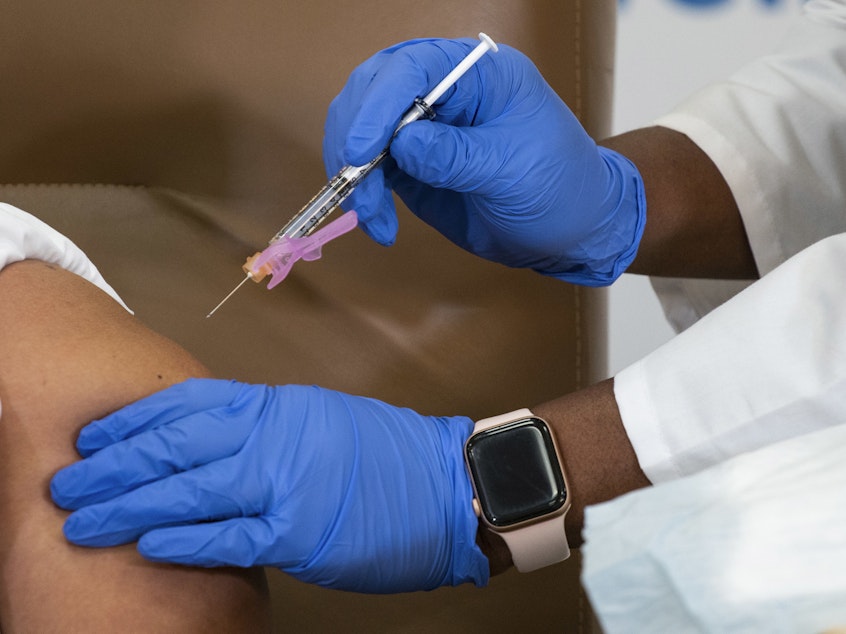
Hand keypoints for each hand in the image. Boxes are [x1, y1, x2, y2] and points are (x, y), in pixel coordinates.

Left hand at [50, 379, 488, 592]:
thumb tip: (212, 440)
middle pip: (175, 446)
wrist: (444, 484)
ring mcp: (284, 483)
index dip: (134, 420)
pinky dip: (184, 538)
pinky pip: (228, 535)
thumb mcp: (319, 418)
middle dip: (114, 465)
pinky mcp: (299, 531)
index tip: (96, 435)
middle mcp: (273, 437)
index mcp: (276, 407)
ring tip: (84, 517)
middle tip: (70, 481)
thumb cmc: (387, 453)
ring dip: (129, 505)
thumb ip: (264, 426)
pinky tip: (148, 542)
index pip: (187, 403)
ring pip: (189, 490)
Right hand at [323, 38, 644, 285]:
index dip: (380, 104)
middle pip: (373, 90)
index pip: (413, 67)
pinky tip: (378, 224)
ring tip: (371, 216)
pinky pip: (370, 170)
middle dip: (355, 136)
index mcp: (478, 74)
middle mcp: (443, 91)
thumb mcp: (513, 171)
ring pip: (361, 130)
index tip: (364, 150)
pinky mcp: (412, 165)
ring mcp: (423, 128)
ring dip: (353, 174)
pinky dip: (364, 197)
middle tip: (355, 184)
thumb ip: (457, 156)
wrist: (569, 230)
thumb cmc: (559, 187)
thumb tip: (401, 144)